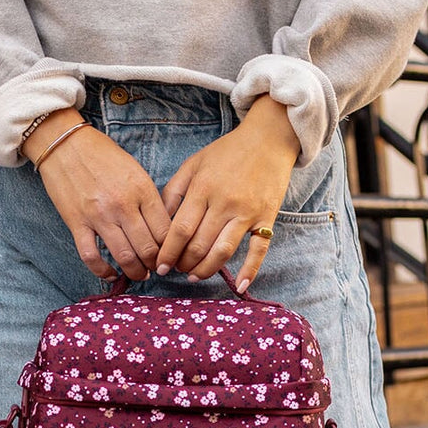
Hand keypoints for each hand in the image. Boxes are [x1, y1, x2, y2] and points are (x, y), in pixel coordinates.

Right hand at [24, 110, 169, 281]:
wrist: (65, 144)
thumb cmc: (103, 156)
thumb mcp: (135, 171)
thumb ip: (149, 199)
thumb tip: (162, 230)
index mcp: (141, 189)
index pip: (165, 230)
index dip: (172, 248)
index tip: (171, 254)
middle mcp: (123, 205)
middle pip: (148, 248)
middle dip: (156, 264)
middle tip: (157, 268)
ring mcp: (99, 216)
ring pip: (124, 257)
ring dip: (136, 272)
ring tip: (140, 274)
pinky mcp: (77, 223)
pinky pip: (91, 256)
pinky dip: (102, 271)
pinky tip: (111, 274)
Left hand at [155, 95, 299, 290]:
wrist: (268, 139)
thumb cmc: (227, 152)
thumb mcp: (194, 164)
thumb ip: (173, 191)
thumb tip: (158, 222)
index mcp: (203, 188)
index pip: (180, 229)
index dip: (167, 252)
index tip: (159, 265)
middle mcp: (224, 203)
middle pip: (198, 245)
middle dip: (183, 263)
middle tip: (175, 270)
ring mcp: (247, 212)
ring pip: (223, 252)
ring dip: (205, 270)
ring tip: (194, 276)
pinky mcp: (267, 218)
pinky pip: (259, 249)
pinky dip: (250, 271)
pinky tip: (240, 287)